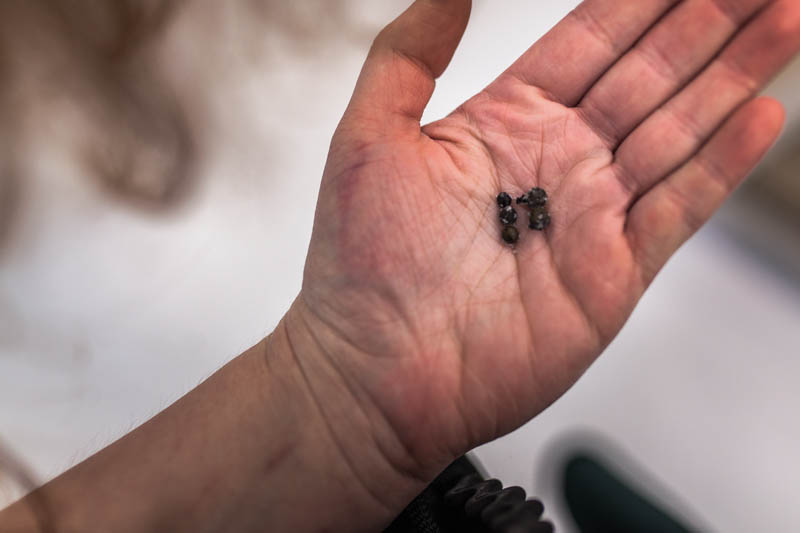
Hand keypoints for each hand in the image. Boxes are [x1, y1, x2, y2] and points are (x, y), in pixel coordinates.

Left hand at [294, 0, 799, 482]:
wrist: (376, 373)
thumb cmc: (362, 265)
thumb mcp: (368, 140)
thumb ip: (407, 57)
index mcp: (506, 122)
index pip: (592, 40)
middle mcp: (556, 162)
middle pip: (651, 74)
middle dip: (709, 21)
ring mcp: (590, 216)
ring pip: (679, 129)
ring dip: (735, 75)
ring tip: (785, 19)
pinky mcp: (612, 273)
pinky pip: (678, 206)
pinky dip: (722, 163)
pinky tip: (763, 115)